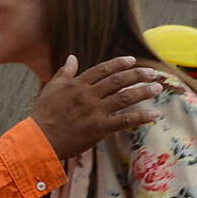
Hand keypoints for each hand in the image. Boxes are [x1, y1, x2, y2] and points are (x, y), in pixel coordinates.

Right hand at [30, 55, 161, 158]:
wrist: (39, 140)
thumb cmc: (43, 114)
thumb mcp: (51, 88)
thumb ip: (64, 72)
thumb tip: (72, 57)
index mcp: (77, 84)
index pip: (102, 70)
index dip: (119, 64)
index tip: (132, 60)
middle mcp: (88, 95)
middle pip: (118, 81)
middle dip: (137, 75)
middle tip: (152, 73)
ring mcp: (95, 111)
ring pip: (125, 97)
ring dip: (143, 91)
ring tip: (157, 88)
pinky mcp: (100, 128)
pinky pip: (125, 120)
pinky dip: (141, 117)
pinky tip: (154, 114)